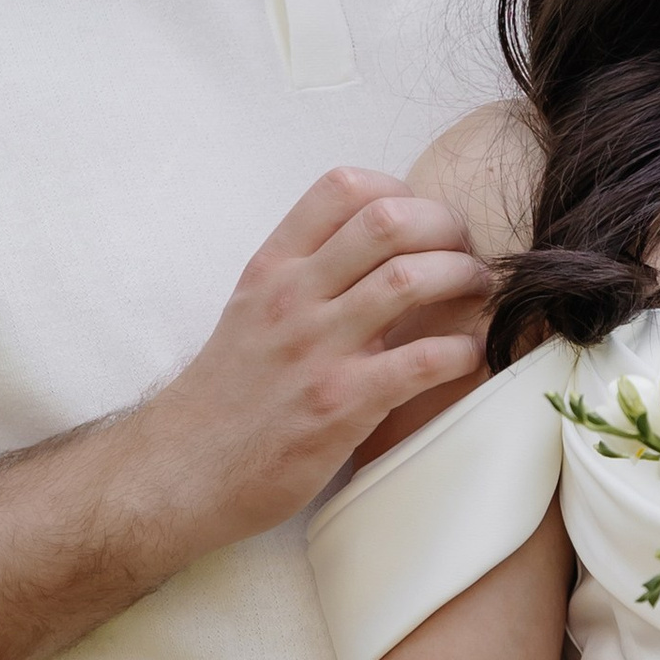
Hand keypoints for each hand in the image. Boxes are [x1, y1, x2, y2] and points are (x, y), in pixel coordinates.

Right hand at [145, 167, 493, 553]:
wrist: (180, 471)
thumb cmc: (227, 396)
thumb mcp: (252, 312)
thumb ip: (305, 277)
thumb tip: (378, 251)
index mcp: (272, 268)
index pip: (342, 187)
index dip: (400, 189)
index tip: (423, 219)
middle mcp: (292, 297)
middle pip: (388, 221)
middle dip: (445, 227)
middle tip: (467, 252)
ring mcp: (315, 349)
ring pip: (409, 279)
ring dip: (462, 278)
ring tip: (479, 293)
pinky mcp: (339, 404)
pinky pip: (421, 359)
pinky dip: (461, 350)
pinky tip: (469, 355)